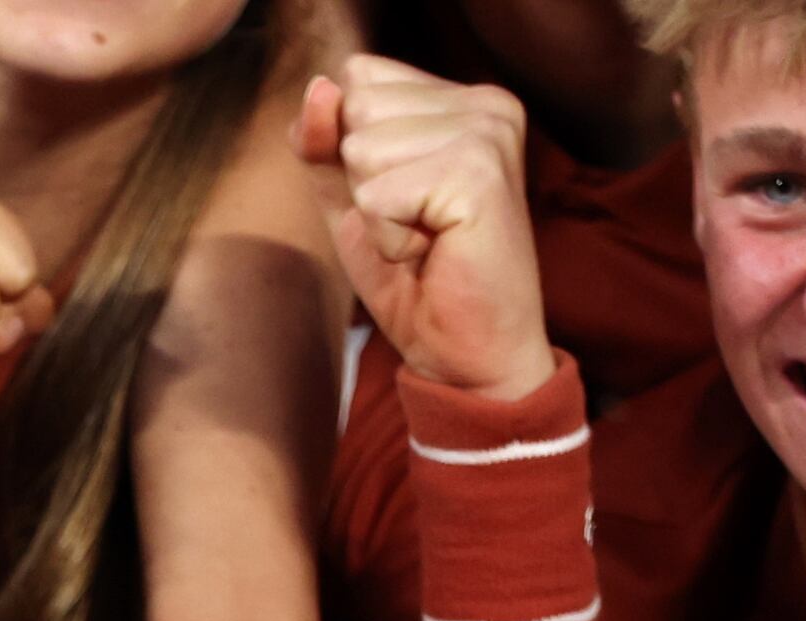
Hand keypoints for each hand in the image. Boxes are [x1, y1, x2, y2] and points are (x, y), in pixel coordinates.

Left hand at [301, 57, 551, 401]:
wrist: (467, 357)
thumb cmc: (415, 280)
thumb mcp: (351, 198)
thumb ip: (323, 140)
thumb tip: (318, 89)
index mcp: (463, 98)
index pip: (357, 78)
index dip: (350, 150)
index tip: (403, 200)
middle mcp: (486, 104)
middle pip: (356, 107)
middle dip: (364, 183)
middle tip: (417, 228)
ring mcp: (487, 134)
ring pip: (361, 149)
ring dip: (376, 215)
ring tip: (427, 242)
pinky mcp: (477, 175)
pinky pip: (376, 196)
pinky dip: (387, 240)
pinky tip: (431, 255)